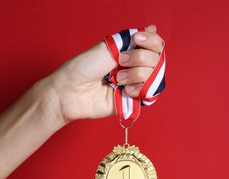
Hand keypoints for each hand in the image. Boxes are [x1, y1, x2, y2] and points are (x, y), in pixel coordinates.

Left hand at [36, 25, 163, 129]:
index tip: (136, 39)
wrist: (71, 91)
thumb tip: (152, 28)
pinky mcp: (135, 100)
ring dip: (136, 75)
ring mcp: (137, 84)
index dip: (151, 41)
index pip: (156, 45)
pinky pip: (149, 94)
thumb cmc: (84, 68)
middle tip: (119, 62)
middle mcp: (136, 67)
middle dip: (139, 58)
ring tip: (118, 80)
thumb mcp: (107, 47)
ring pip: (154, 76)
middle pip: (157, 60)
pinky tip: (124, 91)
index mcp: (130, 52)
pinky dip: (137, 89)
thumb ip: (131, 39)